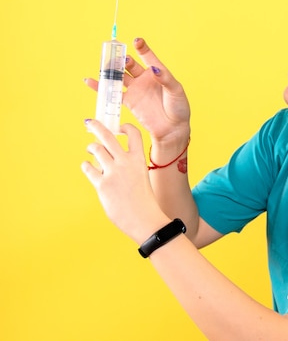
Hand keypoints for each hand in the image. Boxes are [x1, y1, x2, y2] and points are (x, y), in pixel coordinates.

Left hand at [81, 119, 168, 243]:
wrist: (145, 219)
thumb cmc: (144, 202)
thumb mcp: (142, 178)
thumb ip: (129, 168)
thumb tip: (108, 162)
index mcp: (139, 160)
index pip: (133, 134)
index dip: (125, 127)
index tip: (119, 127)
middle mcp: (126, 162)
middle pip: (108, 136)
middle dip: (97, 126)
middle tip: (90, 123)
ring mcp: (113, 172)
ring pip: (96, 149)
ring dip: (91, 147)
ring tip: (90, 149)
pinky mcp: (102, 184)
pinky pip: (88, 168)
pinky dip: (87, 166)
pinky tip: (88, 167)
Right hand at [85, 38, 190, 144]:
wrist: (172, 128)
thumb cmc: (178, 108)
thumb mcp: (176, 91)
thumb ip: (164, 79)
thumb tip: (154, 69)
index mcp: (157, 72)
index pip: (148, 56)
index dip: (142, 48)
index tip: (136, 41)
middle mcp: (144, 78)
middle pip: (130, 64)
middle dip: (122, 59)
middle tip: (116, 56)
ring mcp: (135, 89)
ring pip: (120, 76)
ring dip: (111, 70)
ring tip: (103, 65)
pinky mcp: (129, 101)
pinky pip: (113, 92)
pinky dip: (101, 87)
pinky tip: (90, 81)